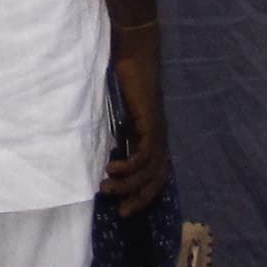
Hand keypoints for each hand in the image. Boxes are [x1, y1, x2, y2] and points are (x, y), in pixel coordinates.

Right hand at [102, 31, 169, 213]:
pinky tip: (112, 168)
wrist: (135, 55)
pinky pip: (145, 155)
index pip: (155, 175)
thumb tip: (107, 151)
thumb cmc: (127, 78)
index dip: (143, 193)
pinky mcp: (152, 125)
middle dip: (140, 198)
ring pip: (149, 171)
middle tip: (121, 212)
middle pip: (157, 179)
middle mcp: (160, 139)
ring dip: (128, 185)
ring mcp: (158, 132)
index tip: (124, 207)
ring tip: (107, 188)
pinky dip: (130, 166)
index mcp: (153, 137)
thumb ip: (120, 131)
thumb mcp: (122, 113)